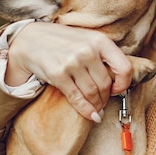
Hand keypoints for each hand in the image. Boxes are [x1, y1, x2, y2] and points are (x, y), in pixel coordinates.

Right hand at [1, 22, 132, 120]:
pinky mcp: (58, 74)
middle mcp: (88, 50)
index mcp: (100, 41)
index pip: (124, 68)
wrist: (31, 39)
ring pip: (92, 93)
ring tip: (96, 108)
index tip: (117, 89)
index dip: (123, 83)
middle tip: (102, 101)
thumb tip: (118, 83)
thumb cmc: (64, 42)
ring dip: (96, 105)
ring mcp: (72, 62)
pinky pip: (77, 98)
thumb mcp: (88, 40)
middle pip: (105, 84)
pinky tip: (90, 115)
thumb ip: (104, 57)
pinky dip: (86, 110)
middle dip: (106, 97)